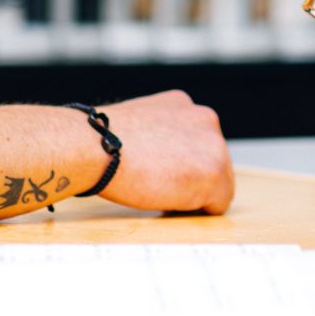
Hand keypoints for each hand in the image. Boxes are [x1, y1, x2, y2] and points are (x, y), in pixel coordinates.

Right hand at [95, 91, 234, 214]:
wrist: (95, 148)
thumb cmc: (102, 142)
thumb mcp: (140, 123)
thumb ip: (161, 134)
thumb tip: (164, 155)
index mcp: (185, 106)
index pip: (198, 143)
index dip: (179, 163)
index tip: (159, 170)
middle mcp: (206, 119)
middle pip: (213, 161)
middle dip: (191, 176)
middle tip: (158, 184)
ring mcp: (214, 146)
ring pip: (218, 182)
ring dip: (195, 192)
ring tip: (160, 190)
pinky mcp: (214, 174)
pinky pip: (218, 204)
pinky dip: (198, 210)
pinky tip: (170, 201)